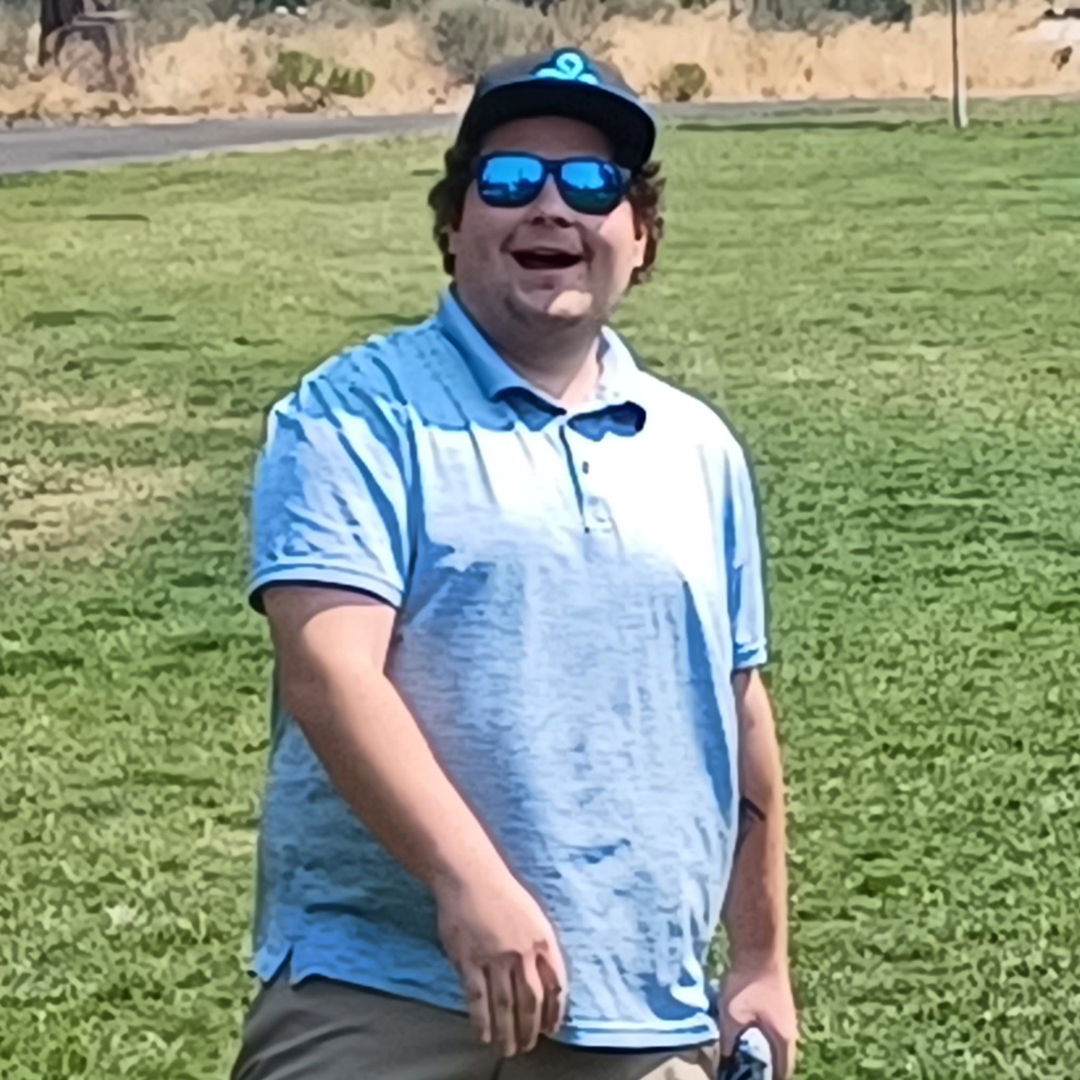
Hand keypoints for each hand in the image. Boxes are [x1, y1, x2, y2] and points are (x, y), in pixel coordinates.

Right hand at [434, 870, 568, 1057]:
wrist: (470, 876)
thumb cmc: (502, 893)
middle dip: (530, 1029)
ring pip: (504, 1005)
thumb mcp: (533, 916)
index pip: (557, 984)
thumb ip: (540, 947)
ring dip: (507, 1032)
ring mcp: (494, 957)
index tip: (552, 1029)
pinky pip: (477, 998)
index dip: (556, 1010)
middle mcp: (521, 951)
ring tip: (508, 1050)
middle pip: (530, 1001)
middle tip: (528, 1047)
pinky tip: (483, 1035)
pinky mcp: (469, 960)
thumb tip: (546, 980)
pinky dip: (482, 1020)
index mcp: (542, 939)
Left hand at [718, 962, 797, 1078]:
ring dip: (760, 1051)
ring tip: (740, 1054)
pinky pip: (771, 1030)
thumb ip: (729, 1042)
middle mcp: (790, 1031)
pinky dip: (759, 1036)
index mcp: (783, 1040)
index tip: (749, 1079)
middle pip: (780, 1060)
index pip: (782, 1073)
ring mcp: (785, 1016)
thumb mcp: (732, 1017)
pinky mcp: (778, 1004)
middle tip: (742, 1070)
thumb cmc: (748, 984)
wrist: (758, 948)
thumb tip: (724, 1062)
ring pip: (774, 1043)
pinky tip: (743, 1031)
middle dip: (763, 1068)